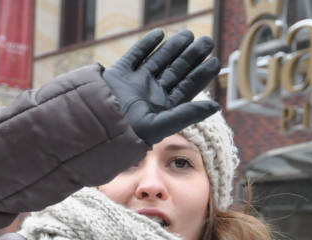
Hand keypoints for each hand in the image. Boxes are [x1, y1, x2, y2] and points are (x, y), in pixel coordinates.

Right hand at [102, 29, 220, 145]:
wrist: (96, 126)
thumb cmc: (129, 132)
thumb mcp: (162, 124)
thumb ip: (188, 114)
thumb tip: (216, 106)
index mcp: (164, 107)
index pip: (187, 87)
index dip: (202, 74)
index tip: (215, 61)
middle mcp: (152, 94)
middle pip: (176, 71)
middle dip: (192, 56)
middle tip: (207, 41)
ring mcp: (136, 82)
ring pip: (158, 60)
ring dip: (173, 47)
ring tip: (188, 35)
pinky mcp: (120, 73)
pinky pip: (136, 55)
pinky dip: (147, 44)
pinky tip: (159, 34)